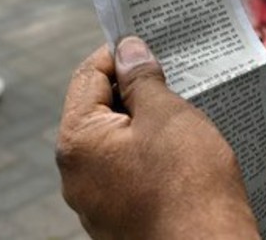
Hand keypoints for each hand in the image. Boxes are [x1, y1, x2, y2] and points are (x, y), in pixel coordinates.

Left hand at [57, 37, 257, 239]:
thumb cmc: (189, 185)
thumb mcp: (167, 115)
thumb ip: (142, 78)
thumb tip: (128, 51)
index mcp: (77, 142)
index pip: (87, 76)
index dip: (118, 54)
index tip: (148, 45)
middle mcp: (76, 175)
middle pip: (97, 111)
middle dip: (132, 91)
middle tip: (172, 80)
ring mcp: (95, 203)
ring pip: (114, 144)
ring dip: (143, 125)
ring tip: (180, 117)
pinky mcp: (118, 221)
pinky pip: (126, 174)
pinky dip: (148, 157)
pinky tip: (179, 155)